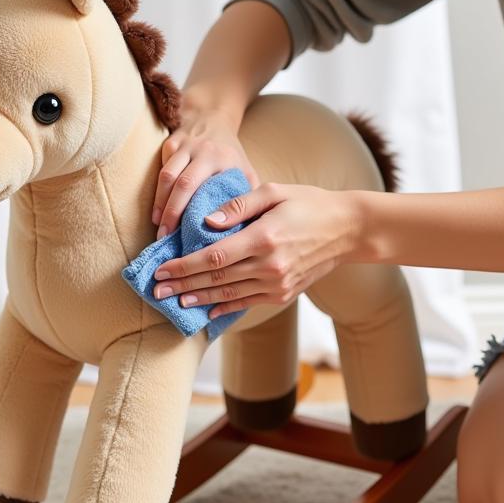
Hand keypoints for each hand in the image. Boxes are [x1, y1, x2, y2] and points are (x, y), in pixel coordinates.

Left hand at [150, 183, 364, 318]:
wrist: (347, 230)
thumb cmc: (308, 203)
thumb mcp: (274, 192)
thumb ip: (239, 207)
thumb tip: (207, 222)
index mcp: (264, 238)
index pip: (214, 257)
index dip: (184, 266)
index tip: (162, 269)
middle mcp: (270, 266)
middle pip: (216, 280)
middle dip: (182, 286)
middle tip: (156, 290)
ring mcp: (278, 283)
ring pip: (229, 296)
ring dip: (199, 299)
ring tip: (174, 301)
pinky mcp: (284, 294)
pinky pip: (248, 303)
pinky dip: (225, 308)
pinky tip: (206, 310)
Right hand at [152, 110, 260, 238]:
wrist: (213, 117)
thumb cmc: (231, 153)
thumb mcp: (246, 170)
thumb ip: (247, 196)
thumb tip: (244, 229)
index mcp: (221, 158)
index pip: (202, 187)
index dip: (192, 211)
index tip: (189, 234)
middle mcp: (201, 150)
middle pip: (181, 184)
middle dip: (171, 212)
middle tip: (166, 237)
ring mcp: (183, 146)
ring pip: (166, 176)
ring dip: (160, 204)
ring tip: (159, 228)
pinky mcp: (169, 144)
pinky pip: (160, 170)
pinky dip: (157, 193)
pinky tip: (157, 213)